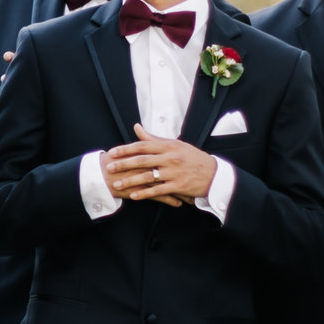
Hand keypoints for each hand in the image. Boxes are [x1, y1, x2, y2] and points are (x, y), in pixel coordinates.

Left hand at [102, 127, 217, 204]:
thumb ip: (153, 138)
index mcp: (169, 146)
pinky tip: (133, 196)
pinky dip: (145, 193)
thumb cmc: (192, 157)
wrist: (213, 173)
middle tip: (110, 167)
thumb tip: (136, 127)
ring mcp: (174, 173)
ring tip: (117, 185)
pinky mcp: (178, 186)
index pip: (143, 146)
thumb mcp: (175, 144)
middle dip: (124, 164)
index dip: (126, 149)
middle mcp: (170, 158)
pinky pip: (158, 190)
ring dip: (131, 181)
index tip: (113, 152)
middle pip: (143, 160)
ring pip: (148, 176)